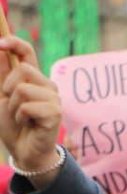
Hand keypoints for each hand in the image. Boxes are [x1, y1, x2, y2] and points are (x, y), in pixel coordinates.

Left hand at [0, 37, 61, 173]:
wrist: (23, 150)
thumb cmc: (12, 124)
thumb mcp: (0, 96)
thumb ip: (0, 74)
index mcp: (33, 78)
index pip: (27, 52)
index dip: (14, 43)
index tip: (0, 43)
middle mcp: (47, 85)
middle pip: (23, 69)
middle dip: (7, 88)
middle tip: (11, 105)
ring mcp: (53, 98)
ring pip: (23, 89)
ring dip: (12, 106)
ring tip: (19, 117)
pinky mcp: (55, 113)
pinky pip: (27, 106)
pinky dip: (20, 117)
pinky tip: (27, 124)